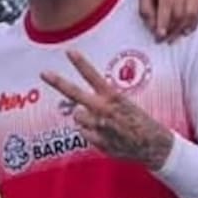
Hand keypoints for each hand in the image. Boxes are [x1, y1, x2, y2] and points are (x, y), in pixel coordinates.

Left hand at [41, 49, 173, 170]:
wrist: (154, 145)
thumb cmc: (138, 122)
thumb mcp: (125, 104)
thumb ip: (102, 102)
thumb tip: (77, 107)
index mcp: (113, 97)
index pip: (94, 77)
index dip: (81, 64)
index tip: (69, 52)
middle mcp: (104, 109)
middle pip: (76, 94)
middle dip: (59, 82)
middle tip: (43, 73)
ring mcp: (100, 126)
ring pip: (77, 115)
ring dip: (83, 117)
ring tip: (99, 121)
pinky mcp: (99, 141)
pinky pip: (82, 133)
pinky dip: (89, 132)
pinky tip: (104, 134)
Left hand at [139, 0, 197, 41]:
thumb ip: (146, 9)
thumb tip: (154, 28)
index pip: (167, 3)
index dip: (163, 22)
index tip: (158, 36)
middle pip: (180, 11)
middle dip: (171, 29)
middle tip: (162, 40)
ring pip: (191, 14)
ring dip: (181, 29)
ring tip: (172, 38)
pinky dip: (193, 24)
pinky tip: (184, 31)